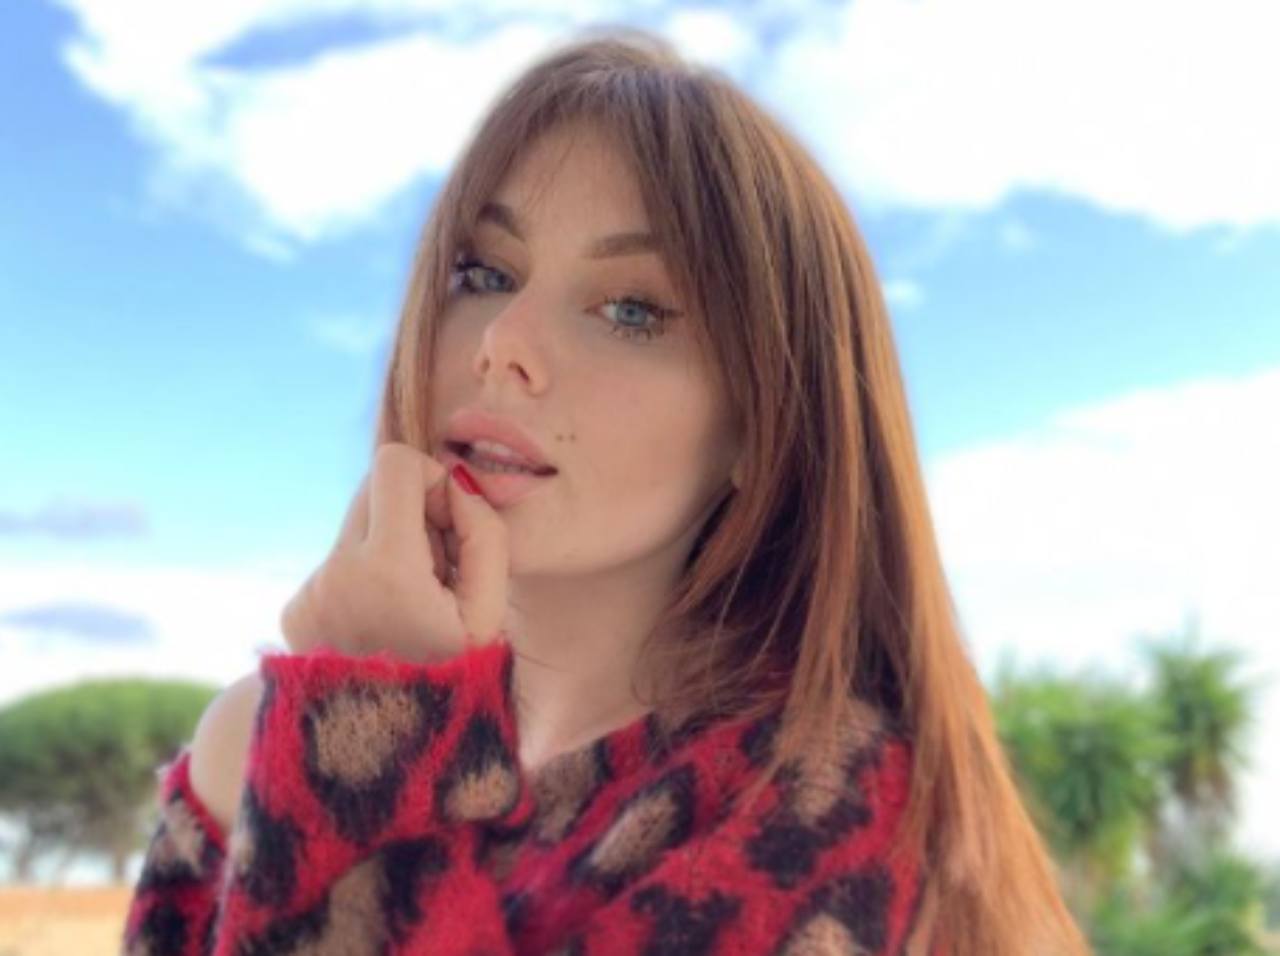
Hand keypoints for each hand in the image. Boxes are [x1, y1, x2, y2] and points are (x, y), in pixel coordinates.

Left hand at [279, 442, 507, 662]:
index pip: (394, 464)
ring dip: (391, 548)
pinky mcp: (293, 608)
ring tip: (411, 607)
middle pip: (373, 489)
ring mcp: (308, 590)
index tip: (449, 527)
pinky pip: (338, 564)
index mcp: (386, 568)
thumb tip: (456, 483)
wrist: (380, 757)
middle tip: (438, 570)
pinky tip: (383, 625)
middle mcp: (334, 571)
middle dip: (413, 513)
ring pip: (357, 528)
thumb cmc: (452, 682)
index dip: (432, 479)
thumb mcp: (491, 614)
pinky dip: (366, 580)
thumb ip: (486, 535)